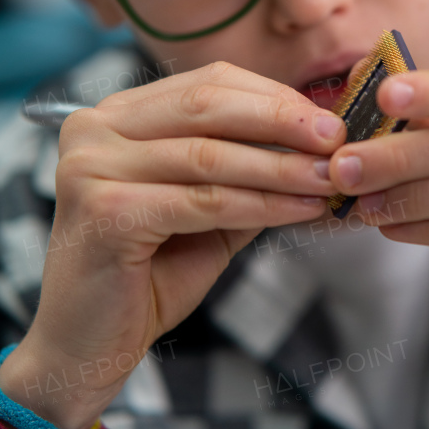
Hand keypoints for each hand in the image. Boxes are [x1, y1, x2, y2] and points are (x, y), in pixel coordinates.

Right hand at [0, 61, 343, 428]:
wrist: (90, 344)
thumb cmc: (151, 271)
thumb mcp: (208, 205)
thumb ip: (248, 166)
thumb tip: (322, 141)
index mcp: (117, 113)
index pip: (209, 83)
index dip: (274, 97)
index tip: (330, 120)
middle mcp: (94, 128)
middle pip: (209, 106)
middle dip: (283, 121)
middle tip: (338, 140)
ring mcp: (91, 166)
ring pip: (211, 156)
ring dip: (281, 167)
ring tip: (330, 179)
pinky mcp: (104, 211)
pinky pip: (203, 201)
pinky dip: (260, 204)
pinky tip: (301, 209)